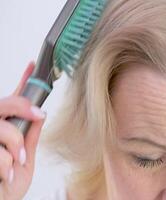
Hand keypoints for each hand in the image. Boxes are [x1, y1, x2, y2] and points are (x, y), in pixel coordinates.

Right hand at [0, 62, 45, 199]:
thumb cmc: (7, 188)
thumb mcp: (24, 162)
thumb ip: (30, 138)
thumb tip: (40, 114)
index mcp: (5, 129)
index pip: (13, 100)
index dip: (23, 81)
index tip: (34, 65)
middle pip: (3, 102)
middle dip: (22, 105)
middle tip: (38, 114)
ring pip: (2, 125)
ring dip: (14, 144)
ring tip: (16, 162)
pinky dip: (5, 163)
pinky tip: (3, 174)